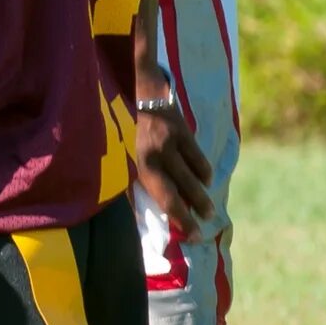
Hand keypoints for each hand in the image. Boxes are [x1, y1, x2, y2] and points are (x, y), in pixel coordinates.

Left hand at [132, 89, 217, 231]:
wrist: (131, 89)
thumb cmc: (119, 128)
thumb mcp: (118, 156)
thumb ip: (129, 180)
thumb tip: (139, 213)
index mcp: (136, 165)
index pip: (164, 199)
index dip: (181, 220)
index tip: (194, 235)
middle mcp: (154, 155)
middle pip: (182, 190)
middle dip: (195, 210)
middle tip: (206, 222)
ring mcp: (169, 141)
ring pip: (193, 174)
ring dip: (202, 192)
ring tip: (208, 207)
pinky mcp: (181, 129)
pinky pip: (197, 155)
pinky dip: (203, 169)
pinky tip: (206, 179)